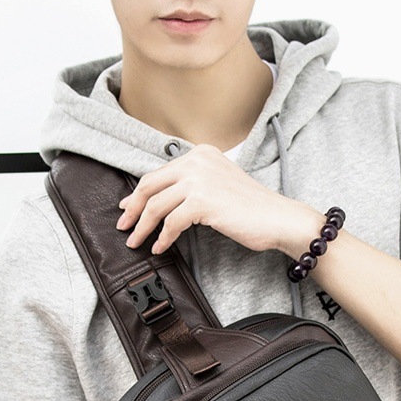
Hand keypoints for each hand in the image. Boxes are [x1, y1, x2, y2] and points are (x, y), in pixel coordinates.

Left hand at [115, 143, 317, 255]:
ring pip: (156, 205)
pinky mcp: (202, 202)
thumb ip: (192, 186)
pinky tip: (160, 248)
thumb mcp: (218, 186)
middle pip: (149, 185)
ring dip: (142, 228)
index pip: (159, 173)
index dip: (138, 193)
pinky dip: (162, 238)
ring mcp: (199, 180)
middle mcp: (197, 161)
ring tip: (136, 242)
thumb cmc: (251, 209)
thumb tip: (159, 201)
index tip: (127, 209)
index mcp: (200, 153)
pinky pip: (171, 223)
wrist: (277, 218)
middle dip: (132, 210)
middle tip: (124, 227)